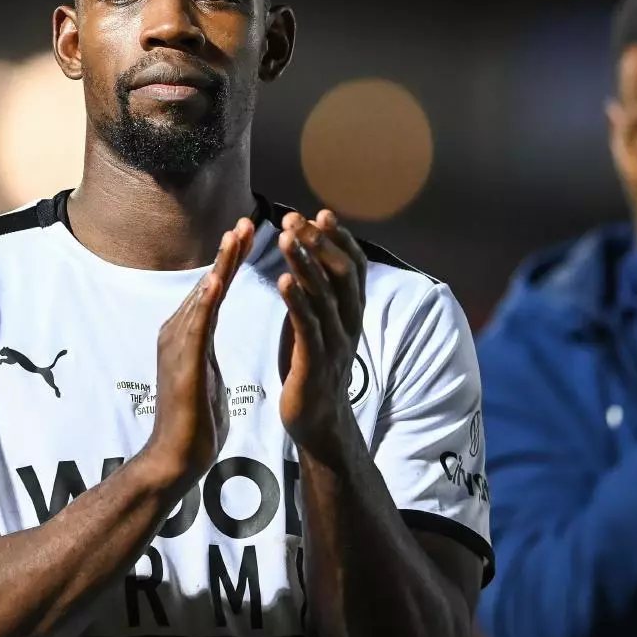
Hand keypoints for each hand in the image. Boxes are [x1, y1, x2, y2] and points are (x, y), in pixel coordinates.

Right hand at [143, 218, 254, 487]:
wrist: (176, 458)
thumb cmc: (195, 425)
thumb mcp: (206, 378)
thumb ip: (205, 356)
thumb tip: (209, 347)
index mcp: (186, 337)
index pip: (211, 292)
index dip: (228, 263)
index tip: (247, 237)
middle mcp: (177, 333)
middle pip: (207, 285)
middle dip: (226, 253)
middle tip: (245, 222)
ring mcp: (176, 345)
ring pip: (203, 296)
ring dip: (220, 264)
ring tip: (236, 237)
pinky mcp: (182, 361)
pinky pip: (197, 323)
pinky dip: (208, 298)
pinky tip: (219, 278)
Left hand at [276, 210, 367, 451]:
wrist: (318, 423)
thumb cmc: (313, 368)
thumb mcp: (320, 324)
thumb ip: (320, 294)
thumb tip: (309, 255)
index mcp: (351, 314)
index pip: (353, 268)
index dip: (340, 240)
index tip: (321, 213)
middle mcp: (349, 324)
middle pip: (341, 275)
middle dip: (319, 243)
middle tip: (296, 219)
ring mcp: (334, 344)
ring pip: (324, 297)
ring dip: (305, 264)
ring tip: (287, 238)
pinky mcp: (314, 364)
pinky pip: (308, 328)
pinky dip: (297, 302)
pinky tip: (283, 281)